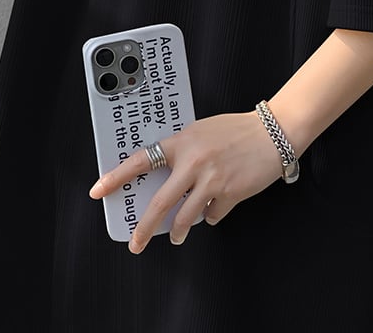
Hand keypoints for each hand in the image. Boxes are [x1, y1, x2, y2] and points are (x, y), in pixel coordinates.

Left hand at [88, 110, 282, 253]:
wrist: (272, 132)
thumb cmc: (237, 129)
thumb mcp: (202, 131)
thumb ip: (184, 150)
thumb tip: (168, 175)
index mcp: (183, 142)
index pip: (142, 161)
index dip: (117, 177)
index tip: (99, 190)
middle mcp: (194, 162)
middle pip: (160, 203)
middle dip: (144, 228)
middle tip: (135, 243)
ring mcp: (212, 179)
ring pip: (184, 217)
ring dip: (177, 232)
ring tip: (175, 236)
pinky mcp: (229, 193)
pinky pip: (211, 215)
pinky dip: (210, 215)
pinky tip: (215, 207)